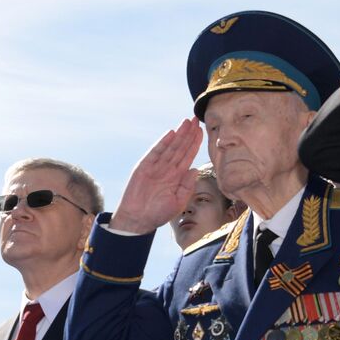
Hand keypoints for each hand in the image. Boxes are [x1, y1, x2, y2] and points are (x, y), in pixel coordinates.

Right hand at [108, 119, 204, 233]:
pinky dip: (163, 143)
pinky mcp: (144, 166)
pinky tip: (171, 133)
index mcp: (177, 177)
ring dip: (178, 135)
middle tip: (195, 120)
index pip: (188, 156)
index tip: (201, 131)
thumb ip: (187, 186)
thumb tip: (194, 169)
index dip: (194, 144)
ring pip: (170, 147)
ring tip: (186, 122)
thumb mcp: (178, 202)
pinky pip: (155, 152)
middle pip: (180, 148)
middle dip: (188, 134)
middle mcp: (168, 169)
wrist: (138, 220)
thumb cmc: (158, 214)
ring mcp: (156, 167)